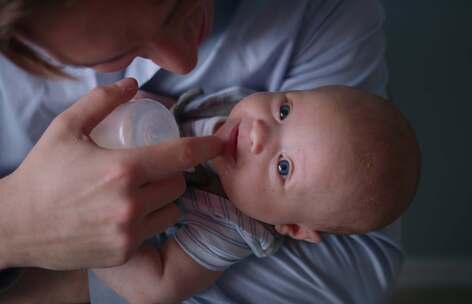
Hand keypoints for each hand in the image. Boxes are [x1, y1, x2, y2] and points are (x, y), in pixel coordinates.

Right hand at [0, 78, 222, 269]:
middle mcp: (131, 203)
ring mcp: (129, 231)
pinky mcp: (125, 251)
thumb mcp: (66, 129)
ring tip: (140, 192)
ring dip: (165, 198)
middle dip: (171, 173)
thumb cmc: (43, 173)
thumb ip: (100, 101)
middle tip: (149, 169)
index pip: (180, 155)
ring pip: (172, 208)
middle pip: (178, 183)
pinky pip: (156, 230)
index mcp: (122, 168)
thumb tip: (132, 84)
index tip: (219, 143)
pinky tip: (128, 214)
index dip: (206, 147)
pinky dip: (150, 220)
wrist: (15, 224)